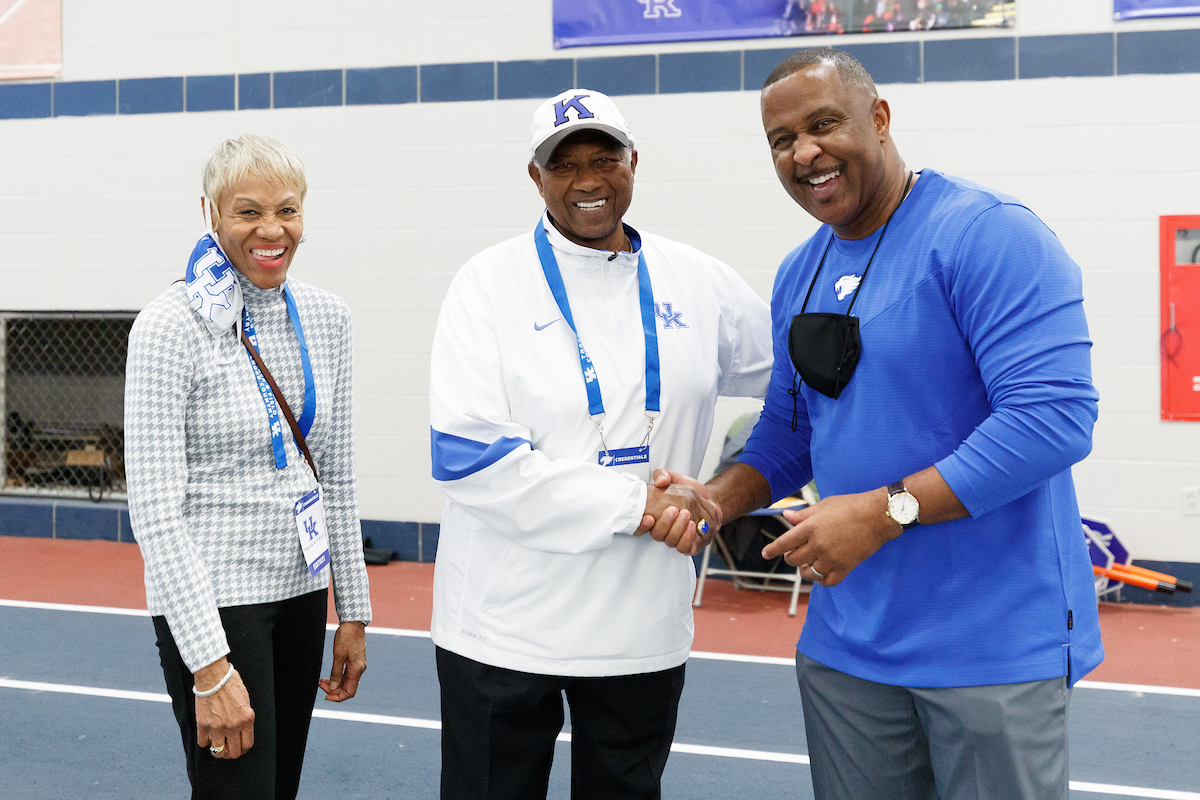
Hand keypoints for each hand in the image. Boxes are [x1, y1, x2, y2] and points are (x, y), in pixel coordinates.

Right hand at [194, 658, 253, 758]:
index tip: (240, 747)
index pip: (247, 744)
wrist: (213, 676)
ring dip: (218, 751)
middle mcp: (233, 725)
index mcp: (247, 718)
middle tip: (229, 749)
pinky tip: (207, 735)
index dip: (243, 749)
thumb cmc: (230, 683)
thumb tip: (242, 729)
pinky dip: (205, 741)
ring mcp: (217, 727)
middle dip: (232, 753)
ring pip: (218, 752)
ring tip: (217, 746)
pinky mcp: (203, 725)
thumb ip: (245, 717)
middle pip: (234, 752)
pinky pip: (203, 743)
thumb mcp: (246, 700)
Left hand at [319, 621, 365, 701]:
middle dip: (334, 690)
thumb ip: (336, 673)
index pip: (349, 692)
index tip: (325, 696)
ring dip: (335, 684)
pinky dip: (338, 678)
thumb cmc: (347, 637)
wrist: (354, 623)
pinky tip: (330, 676)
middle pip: (348, 688)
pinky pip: (347, 675)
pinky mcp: (356, 661)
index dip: (338, 697)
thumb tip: (333, 687)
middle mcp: (359, 669)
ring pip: (347, 682)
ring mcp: (358, 665)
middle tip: (320, 685)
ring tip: (322, 681)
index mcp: (357, 669)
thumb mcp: (338, 655)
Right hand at [638, 469, 721, 556]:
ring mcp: (676, 539)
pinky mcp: (690, 545)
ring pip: (671, 542)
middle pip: (657, 536)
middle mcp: (664, 531)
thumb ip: (663, 475)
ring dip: (678, 530)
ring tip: (687, 515)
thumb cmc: (689, 492)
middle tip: (674, 509)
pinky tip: (693, 526)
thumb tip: (660, 481)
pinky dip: (688, 538)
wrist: (709, 500)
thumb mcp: (675, 478)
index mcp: (655, 517)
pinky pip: (686, 549)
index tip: (648, 517)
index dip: (640, 527)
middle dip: (665, 524)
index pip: (639, 528)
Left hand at [761, 488, 899, 585]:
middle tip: (794, 554)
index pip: (784, 542)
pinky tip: (821, 573)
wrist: (878, 515)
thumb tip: (787, 516)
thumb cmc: (851, 505)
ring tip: (807, 564)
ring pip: (809, 572)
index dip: (773, 550)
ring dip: (805, 570)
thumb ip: (804, 514)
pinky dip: (821, 580)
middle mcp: (818, 544)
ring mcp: (832, 557)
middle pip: (794, 560)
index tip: (765, 554)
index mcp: (811, 527)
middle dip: (790, 557)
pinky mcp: (845, 567)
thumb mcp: (824, 505)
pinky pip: (827, 581)